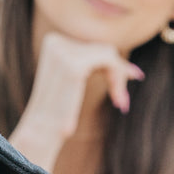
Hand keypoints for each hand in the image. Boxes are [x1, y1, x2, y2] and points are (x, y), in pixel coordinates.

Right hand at [10, 33, 143, 169]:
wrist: (41, 132)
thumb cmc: (56, 112)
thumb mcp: (72, 82)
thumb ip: (90, 65)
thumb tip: (132, 67)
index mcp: (52, 41)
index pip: (90, 46)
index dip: (110, 67)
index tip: (127, 84)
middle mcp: (55, 41)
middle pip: (101, 49)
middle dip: (117, 73)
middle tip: (123, 103)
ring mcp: (63, 52)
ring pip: (108, 54)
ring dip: (118, 79)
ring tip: (121, 103)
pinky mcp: (75, 67)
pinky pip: (109, 60)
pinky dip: (118, 78)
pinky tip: (119, 100)